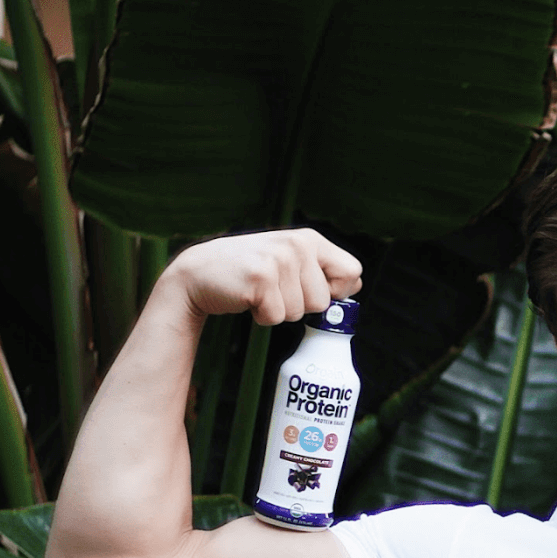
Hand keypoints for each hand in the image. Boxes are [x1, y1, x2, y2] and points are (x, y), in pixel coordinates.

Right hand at [163, 229, 361, 325]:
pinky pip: (277, 317)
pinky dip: (262, 317)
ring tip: (260, 291)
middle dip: (301, 306)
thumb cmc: (249, 272)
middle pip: (324, 301)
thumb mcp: (289, 262)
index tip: (311, 289)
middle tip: (274, 289)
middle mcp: (297, 244)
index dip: (337, 291)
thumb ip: (321, 270)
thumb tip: (357, 282)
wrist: (199, 274)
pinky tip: (248, 298)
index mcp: (309, 239)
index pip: (352, 272)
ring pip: (300, 312)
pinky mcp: (261, 278)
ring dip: (279, 311)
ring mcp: (279, 260)